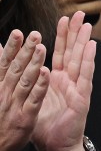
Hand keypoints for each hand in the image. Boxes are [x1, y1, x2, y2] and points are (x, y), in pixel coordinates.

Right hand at [0, 29, 49, 150]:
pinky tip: (46, 73)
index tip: (18, 32)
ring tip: (42, 47)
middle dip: (25, 50)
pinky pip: (33, 99)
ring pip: (25, 80)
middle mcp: (4, 94)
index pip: (3, 64)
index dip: (11, 48)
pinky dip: (39, 86)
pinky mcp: (25, 118)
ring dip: (34, 63)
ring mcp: (14, 106)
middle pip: (15, 68)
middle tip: (35, 34)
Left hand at [31, 11, 96, 150]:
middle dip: (76, 33)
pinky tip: (91, 46)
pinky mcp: (82, 98)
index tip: (63, 18)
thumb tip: (4, 61)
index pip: (59, 53)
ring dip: (84, 41)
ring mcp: (77, 88)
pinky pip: (85, 76)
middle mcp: (69, 81)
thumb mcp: (28, 97)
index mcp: (56, 80)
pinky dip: (88, 60)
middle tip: (80, 13)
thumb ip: (21, 79)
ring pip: (80, 60)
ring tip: (87, 24)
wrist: (54, 147)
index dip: (62, 36)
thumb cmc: (43, 125)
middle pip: (72, 52)